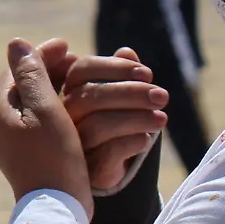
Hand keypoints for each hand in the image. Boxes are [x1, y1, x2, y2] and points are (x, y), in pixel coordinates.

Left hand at [0, 37, 92, 210]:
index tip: (67, 46)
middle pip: (23, 86)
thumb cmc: (53, 156)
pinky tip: (75, 108)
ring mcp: (10, 143)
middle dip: (49, 70)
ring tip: (79, 80)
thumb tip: (15, 42)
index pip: (17, 70)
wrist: (55, 207)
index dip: (42, 55)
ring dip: (54, 89)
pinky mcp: (25, 157)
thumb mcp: (45, 109)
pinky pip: (38, 122)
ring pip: (32, 104)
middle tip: (76, 59)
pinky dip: (55, 110)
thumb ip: (32, 75)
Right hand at [41, 42, 167, 190]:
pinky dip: (132, 143)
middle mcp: (62, 119)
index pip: (81, 70)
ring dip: (137, 118)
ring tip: (162, 118)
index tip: (146, 73)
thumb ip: (120, 75)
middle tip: (162, 96)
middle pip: (89, 97)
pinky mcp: (88, 171)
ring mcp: (71, 147)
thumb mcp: (117, 99)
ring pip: (98, 126)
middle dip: (131, 92)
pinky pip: (108, 153)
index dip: (115, 67)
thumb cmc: (113, 127)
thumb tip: (127, 51)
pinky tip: (146, 140)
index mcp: (66, 93)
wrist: (111, 172)